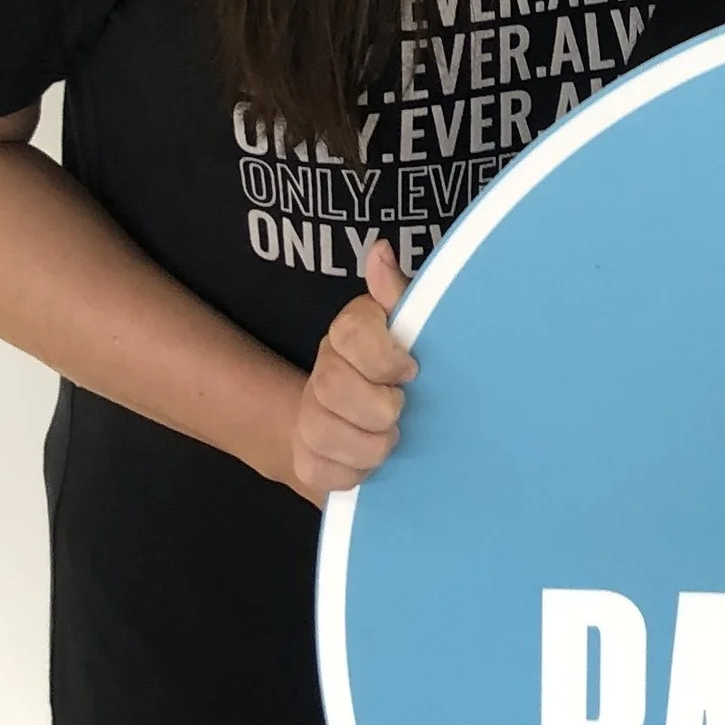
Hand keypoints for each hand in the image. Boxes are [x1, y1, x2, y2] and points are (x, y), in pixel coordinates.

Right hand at [287, 240, 414, 504]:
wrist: (384, 427)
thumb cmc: (411, 373)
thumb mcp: (418, 332)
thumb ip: (402, 295)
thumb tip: (381, 250)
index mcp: (352, 333)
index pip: (349, 332)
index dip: (382, 356)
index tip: (412, 371)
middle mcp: (325, 369)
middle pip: (332, 386)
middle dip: (377, 408)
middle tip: (402, 410)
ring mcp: (310, 414)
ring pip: (321, 432)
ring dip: (367, 445)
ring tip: (391, 440)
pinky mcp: (306, 456)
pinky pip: (316, 469)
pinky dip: (350, 473)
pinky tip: (370, 464)